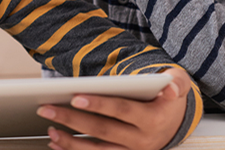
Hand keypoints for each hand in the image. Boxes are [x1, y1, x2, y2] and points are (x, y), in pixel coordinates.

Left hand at [37, 68, 190, 149]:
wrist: (174, 123)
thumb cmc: (166, 99)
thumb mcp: (177, 84)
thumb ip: (176, 82)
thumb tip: (169, 86)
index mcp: (152, 120)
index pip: (122, 110)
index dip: (99, 104)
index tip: (75, 97)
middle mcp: (141, 141)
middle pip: (102, 130)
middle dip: (72, 119)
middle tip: (47, 109)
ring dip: (70, 142)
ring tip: (49, 129)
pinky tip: (57, 143)